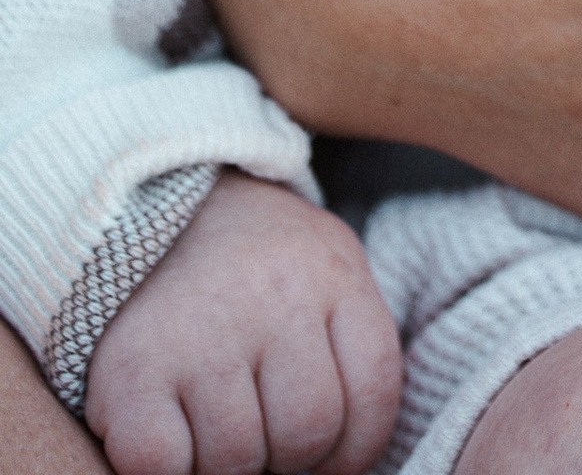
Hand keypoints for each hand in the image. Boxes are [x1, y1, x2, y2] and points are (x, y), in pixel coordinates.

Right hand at [82, 172, 399, 474]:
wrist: (154, 206)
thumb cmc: (251, 268)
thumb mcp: (321, 275)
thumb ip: (343, 348)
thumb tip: (341, 461)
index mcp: (333, 274)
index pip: (375, 390)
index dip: (356, 447)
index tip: (328, 457)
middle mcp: (273, 299)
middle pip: (307, 432)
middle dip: (288, 456)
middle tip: (263, 438)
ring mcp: (201, 334)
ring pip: (237, 458)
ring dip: (227, 464)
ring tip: (215, 427)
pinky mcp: (133, 368)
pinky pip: (160, 463)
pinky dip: (166, 470)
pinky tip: (171, 437)